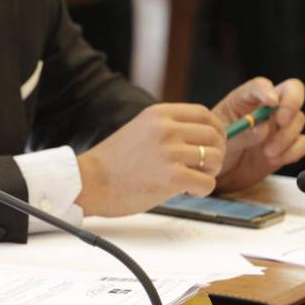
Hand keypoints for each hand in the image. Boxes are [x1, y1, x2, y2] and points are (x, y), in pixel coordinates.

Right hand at [77, 103, 226, 216]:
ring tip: (192, 179)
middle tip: (204, 167)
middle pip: (214, 136)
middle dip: (216, 153)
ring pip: (215, 159)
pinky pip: (208, 183)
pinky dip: (202, 190)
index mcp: (158, 114)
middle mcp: (166, 129)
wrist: (88, 182)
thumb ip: (167, 127)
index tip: (213, 143)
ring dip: (210, 172)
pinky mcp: (173, 177)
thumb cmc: (113, 162)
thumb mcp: (140, 129)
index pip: (204, 114)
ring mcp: (170, 152)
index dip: (216, 129)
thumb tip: (201, 136)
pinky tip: (185, 191)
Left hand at [212, 77, 304, 192]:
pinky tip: (275, 160)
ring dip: (286, 136)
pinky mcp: (288, 144)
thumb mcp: (222, 141)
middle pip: (292, 90)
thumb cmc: (215, 149)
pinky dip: (293, 151)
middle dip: (291, 104)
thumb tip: (264, 129)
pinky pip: (303, 142)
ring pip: (299, 119)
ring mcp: (279, 126)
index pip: (259, 86)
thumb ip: (242, 134)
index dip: (267, 90)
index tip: (271, 102)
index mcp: (243, 100)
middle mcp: (265, 108)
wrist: (220, 173)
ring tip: (267, 153)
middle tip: (280, 121)